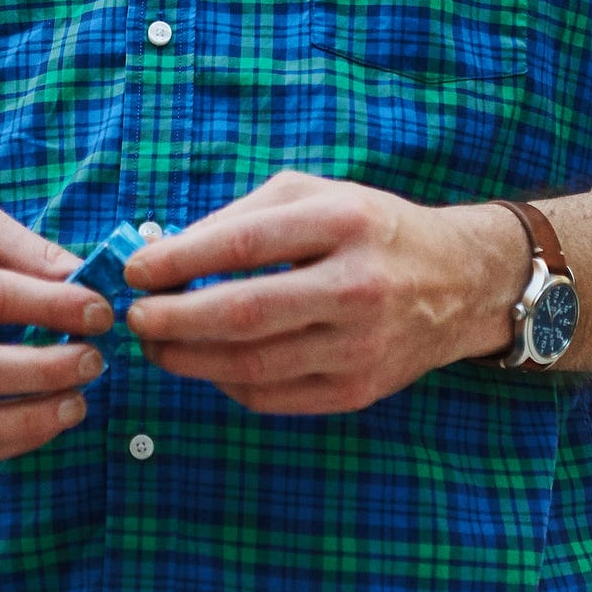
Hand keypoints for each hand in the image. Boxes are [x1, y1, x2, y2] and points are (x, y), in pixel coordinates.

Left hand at [122, 170, 525, 414]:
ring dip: (189, 358)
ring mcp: (360, 346)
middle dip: (174, 318)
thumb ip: (241, 216)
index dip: (179, 259)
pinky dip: (227, 383)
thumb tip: (166, 248)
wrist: (457, 281)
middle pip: (244, 313)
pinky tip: (204, 363)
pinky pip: (273, 396)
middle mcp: (356, 285)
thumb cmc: (369, 226)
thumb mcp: (313, 194)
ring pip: (253, 365)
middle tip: (134, 317)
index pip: (244, 244)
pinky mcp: (358, 391)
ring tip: (155, 344)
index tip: (135, 269)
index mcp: (342, 222)